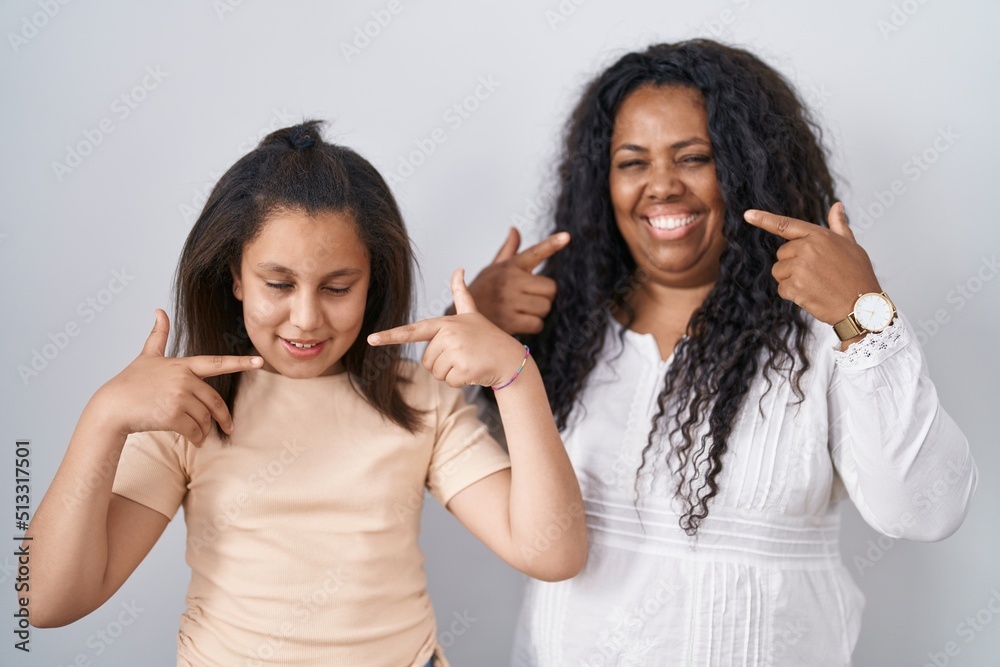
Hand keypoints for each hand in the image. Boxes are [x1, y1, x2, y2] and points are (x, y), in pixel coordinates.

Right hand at [94, 309, 262, 443]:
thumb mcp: (147, 356)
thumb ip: (158, 335)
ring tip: (198, 434)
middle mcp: (184, 379)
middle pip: (214, 401)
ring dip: (204, 429)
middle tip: (228, 428)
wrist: (112, 407)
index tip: (259, 361)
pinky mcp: (172, 416)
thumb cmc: (130, 382)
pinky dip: (197, 438)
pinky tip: (193, 441)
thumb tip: (159, 310)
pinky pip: (195, 430)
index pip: (217, 362)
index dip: (239, 362)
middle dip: (223, 417)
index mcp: (183, 365)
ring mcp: (179, 397)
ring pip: (205, 418)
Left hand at [369, 269, 525, 387]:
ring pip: (436, 373)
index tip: (371, 339)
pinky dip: (461, 381)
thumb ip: (461, 294)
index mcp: (445, 323)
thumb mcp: (472, 314)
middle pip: (426, 361)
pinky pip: (449, 382)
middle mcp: (448, 334)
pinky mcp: (463, 368)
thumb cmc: (488, 338)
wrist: (511, 359)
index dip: (390, 336)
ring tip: (469, 361)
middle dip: (443, 364)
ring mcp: (456, 351)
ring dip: (451, 373)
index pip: (413, 331)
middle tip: (464, 355)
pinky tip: (474, 371)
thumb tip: (458, 269)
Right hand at [459, 227, 569, 334]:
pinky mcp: (509, 321)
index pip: (535, 252)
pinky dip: (533, 326)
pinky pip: (537, 324)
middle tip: (530, 298)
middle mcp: (510, 280)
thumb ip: (508, 251)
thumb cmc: (482, 290)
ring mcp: (509, 301)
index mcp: (510, 266)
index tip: (567, 236)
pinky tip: (520, 322)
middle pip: (551, 288)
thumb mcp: (493, 268)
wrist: (461, 316)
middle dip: (545, 296)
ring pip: (545, 307)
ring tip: (522, 310)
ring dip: (538, 312)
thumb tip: (514, 230)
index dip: (552, 244)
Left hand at [744, 203, 881, 325]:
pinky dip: (793, 295)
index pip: (786, 225)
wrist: (862, 306)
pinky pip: (782, 289)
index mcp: (819, 236)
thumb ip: (838, 226)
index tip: (747, 214)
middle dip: (792, 265)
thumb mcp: (851, 245)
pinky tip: (811, 295)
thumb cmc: (858, 275)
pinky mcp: (796, 286)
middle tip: (815, 274)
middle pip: (781, 254)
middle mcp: (808, 248)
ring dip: (791, 281)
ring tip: (814, 285)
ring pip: (779, 272)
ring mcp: (801, 267)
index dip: (764, 219)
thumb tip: (836, 206)